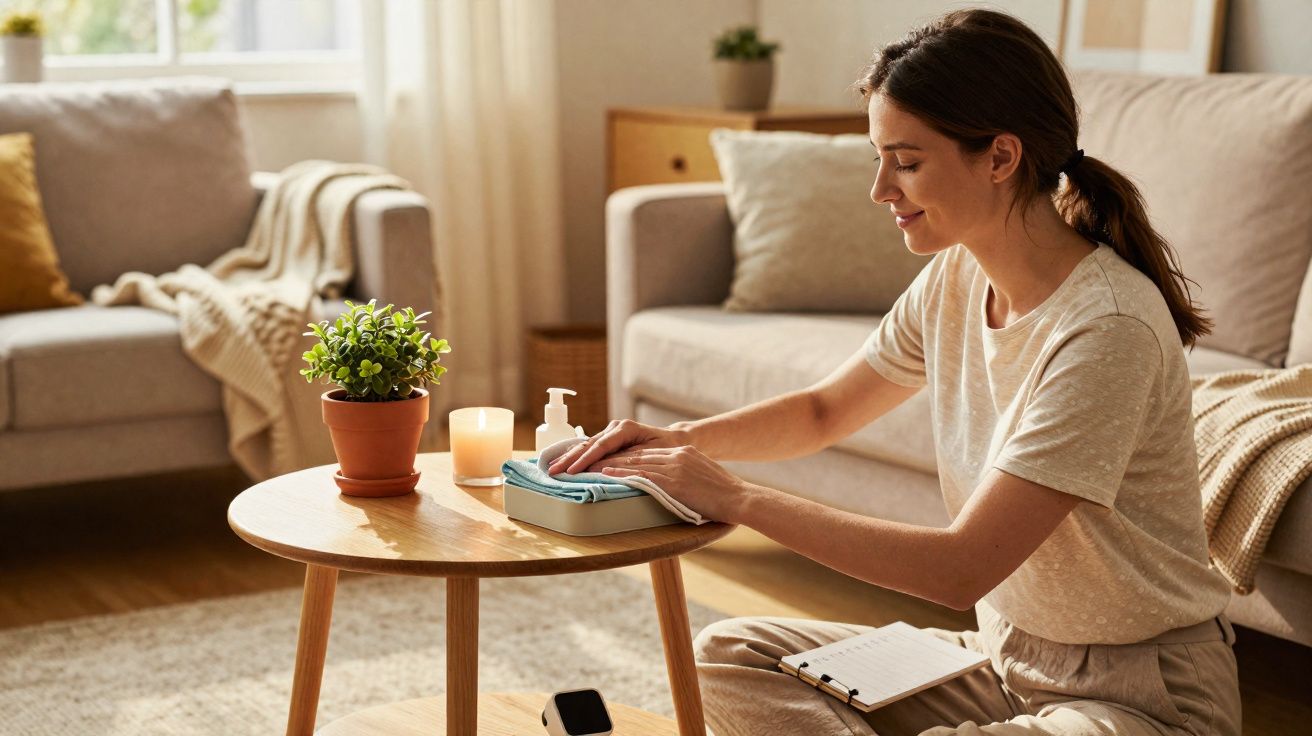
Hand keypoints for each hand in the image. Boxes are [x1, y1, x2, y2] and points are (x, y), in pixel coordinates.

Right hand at [547, 418, 689, 474]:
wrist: (673, 441)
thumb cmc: (667, 449)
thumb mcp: (653, 455)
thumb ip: (631, 460)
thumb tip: (607, 469)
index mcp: (626, 428)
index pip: (601, 446)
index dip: (585, 459)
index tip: (571, 471)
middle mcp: (615, 428)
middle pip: (588, 444)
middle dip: (569, 458)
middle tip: (552, 471)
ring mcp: (610, 432)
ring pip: (585, 445)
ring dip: (568, 457)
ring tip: (551, 467)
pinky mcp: (607, 440)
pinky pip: (588, 448)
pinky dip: (574, 456)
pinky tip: (560, 462)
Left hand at [592, 445, 747, 523]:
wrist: (739, 497)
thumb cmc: (725, 494)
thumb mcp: (704, 475)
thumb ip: (687, 475)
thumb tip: (677, 485)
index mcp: (685, 452)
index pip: (649, 452)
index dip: (627, 455)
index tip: (611, 457)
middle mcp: (677, 455)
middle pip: (638, 454)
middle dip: (614, 457)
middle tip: (593, 459)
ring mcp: (675, 467)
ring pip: (636, 463)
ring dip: (611, 465)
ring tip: (592, 467)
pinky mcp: (673, 481)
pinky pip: (642, 476)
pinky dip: (622, 474)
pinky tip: (607, 474)